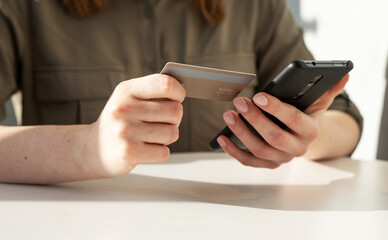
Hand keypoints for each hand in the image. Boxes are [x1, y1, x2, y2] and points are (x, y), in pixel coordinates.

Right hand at [85, 74, 184, 176]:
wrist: (93, 148)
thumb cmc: (120, 121)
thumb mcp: (128, 98)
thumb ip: (153, 91)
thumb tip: (181, 91)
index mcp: (127, 90)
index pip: (165, 84)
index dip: (178, 91)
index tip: (178, 98)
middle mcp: (124, 108)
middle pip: (175, 111)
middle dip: (174, 119)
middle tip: (162, 122)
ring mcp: (125, 131)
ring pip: (172, 133)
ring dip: (167, 137)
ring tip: (151, 136)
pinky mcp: (128, 152)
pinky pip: (163, 152)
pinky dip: (159, 152)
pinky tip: (146, 149)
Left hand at [217, 74, 349, 168]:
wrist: (305, 138)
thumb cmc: (307, 115)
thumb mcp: (319, 102)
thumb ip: (328, 89)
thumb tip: (344, 74)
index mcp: (310, 131)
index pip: (293, 120)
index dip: (275, 109)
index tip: (258, 95)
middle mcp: (297, 149)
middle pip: (273, 137)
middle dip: (254, 119)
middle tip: (239, 102)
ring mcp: (281, 159)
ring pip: (259, 150)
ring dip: (241, 133)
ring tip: (228, 115)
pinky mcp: (267, 164)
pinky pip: (249, 161)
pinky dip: (234, 151)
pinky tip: (222, 138)